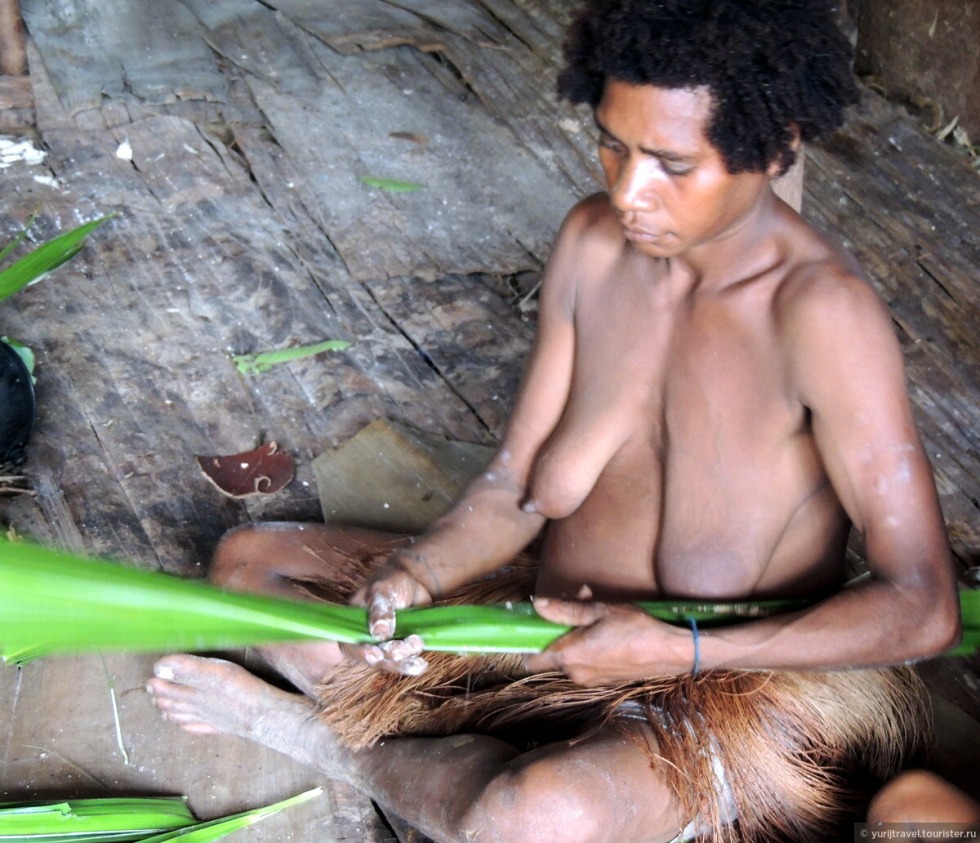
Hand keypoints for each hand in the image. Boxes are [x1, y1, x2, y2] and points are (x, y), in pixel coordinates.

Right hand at [344, 550, 437, 674]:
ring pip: (389, 661)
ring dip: (403, 660)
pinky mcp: (399, 645)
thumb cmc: (393, 580)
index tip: (377, 655)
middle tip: (405, 648)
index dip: (362, 653)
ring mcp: (383, 643)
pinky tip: (421, 665)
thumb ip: (380, 610)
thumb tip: (379, 634)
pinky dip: (411, 663)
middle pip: (373, 657)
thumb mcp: (383, 590)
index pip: (350, 644)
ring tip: (417, 645)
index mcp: (353, 622)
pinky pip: (402, 660)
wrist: (416, 579)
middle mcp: (365, 636)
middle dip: (390, 656)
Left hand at [522, 597, 694, 685]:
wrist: (671, 651)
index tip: (531, 625)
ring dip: (573, 636)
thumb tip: (538, 605)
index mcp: (569, 657)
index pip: (530, 660)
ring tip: (591, 609)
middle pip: (551, 656)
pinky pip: (586, 663)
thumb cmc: (635, 629)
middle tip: (570, 605)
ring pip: (570, 658)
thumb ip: (565, 610)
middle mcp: (576, 674)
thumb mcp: (598, 611)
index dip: (527, 642)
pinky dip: (587, 646)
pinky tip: (604, 627)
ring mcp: (591, 680)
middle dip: (556, 631)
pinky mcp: (606, 680)